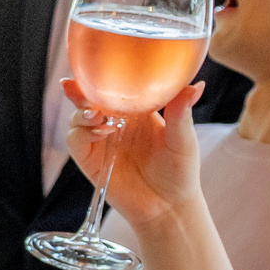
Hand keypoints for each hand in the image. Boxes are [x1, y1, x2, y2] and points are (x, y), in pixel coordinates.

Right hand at [61, 79, 204, 238]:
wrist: (169, 206)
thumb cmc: (180, 172)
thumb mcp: (184, 139)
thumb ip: (181, 112)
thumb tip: (194, 85)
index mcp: (137, 112)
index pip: (115, 87)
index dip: (101, 75)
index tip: (93, 63)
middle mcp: (115, 123)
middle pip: (89, 99)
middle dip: (79, 90)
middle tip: (75, 84)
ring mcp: (101, 142)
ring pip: (78, 117)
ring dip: (81, 111)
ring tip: (97, 113)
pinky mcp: (90, 161)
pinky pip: (76, 140)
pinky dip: (82, 132)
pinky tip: (101, 131)